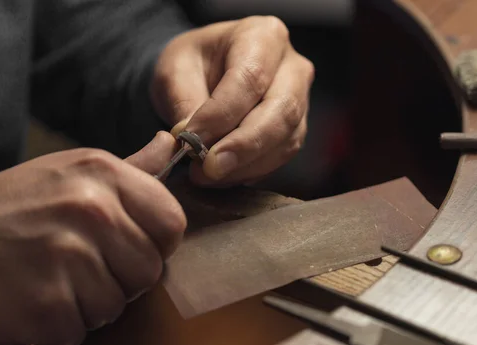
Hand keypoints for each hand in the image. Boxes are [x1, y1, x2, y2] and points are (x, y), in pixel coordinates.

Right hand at [0, 132, 185, 344]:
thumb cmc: (13, 210)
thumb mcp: (70, 174)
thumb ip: (130, 168)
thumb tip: (171, 143)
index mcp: (103, 173)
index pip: (173, 223)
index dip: (154, 243)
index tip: (125, 244)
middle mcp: (90, 209)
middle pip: (149, 271)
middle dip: (119, 279)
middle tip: (76, 265)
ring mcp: (67, 255)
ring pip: (115, 306)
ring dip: (85, 305)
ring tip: (49, 280)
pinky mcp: (44, 303)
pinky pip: (78, 331)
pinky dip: (54, 328)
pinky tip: (29, 300)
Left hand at [150, 16, 314, 185]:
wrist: (206, 76)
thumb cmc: (193, 65)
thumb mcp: (175, 72)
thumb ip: (185, 104)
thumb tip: (193, 142)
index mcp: (263, 36)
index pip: (249, 79)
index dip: (221, 115)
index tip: (192, 141)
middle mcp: (292, 67)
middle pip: (281, 111)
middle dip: (243, 146)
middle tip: (209, 168)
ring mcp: (301, 100)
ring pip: (285, 139)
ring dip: (246, 165)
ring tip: (208, 174)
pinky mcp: (296, 130)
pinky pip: (281, 156)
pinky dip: (252, 171)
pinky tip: (225, 175)